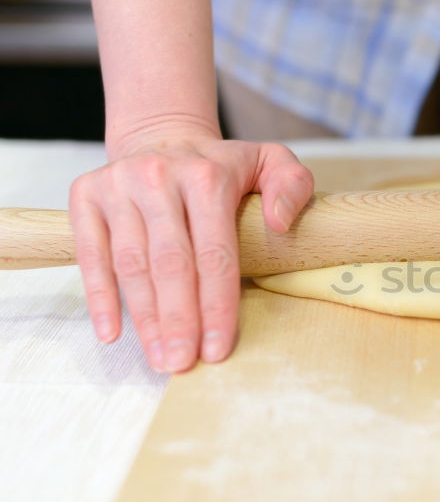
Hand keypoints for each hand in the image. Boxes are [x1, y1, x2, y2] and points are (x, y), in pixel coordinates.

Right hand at [69, 134, 314, 371]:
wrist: (163, 137)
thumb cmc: (224, 167)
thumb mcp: (271, 162)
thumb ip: (293, 184)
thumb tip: (279, 223)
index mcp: (207, 177)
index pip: (215, 252)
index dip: (216, 305)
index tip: (218, 348)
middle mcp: (159, 177)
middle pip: (170, 263)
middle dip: (179, 320)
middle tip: (183, 364)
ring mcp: (118, 186)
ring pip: (131, 264)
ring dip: (144, 317)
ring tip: (159, 358)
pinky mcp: (86, 195)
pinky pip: (90, 254)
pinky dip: (99, 296)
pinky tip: (111, 333)